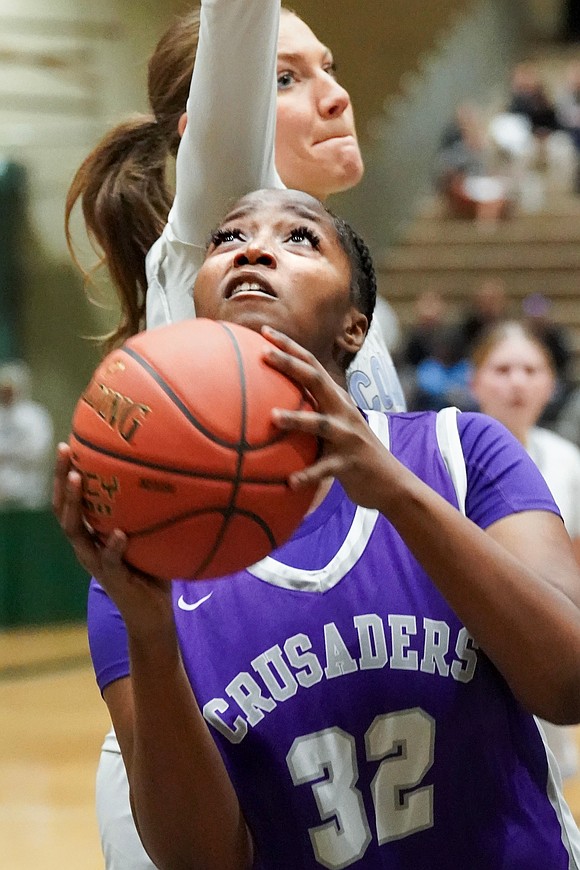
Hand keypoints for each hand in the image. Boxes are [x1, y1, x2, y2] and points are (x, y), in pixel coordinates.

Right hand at [52, 442, 173, 638]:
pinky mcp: (112, 580)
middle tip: (66, 453)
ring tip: (80, 481)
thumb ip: (152, 512)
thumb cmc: (153, 569)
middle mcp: (88, 546)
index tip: (68, 445)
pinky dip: (112, 546)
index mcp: (93, 534)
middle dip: (62, 479)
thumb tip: (176, 473)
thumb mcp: (151, 535)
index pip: (71, 500)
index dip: (65, 475)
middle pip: (63, 509)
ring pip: (75, 532)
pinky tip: (119, 534)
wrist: (153, 614)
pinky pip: (109, 561)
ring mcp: (96, 563)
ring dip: (76, 505)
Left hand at [261, 326, 394, 509]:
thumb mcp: (333, 429)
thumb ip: (309, 415)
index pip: (311, 365)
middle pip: (315, 380)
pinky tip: (289, 482)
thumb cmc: (351, 455)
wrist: (389, 482)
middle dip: (290, 364)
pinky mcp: (349, 464)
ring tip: (272, 417)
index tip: (264, 332)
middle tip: (263, 353)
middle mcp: (343, 412)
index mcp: (336, 400)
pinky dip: (307, 475)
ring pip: (320, 424)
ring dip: (296, 420)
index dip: (289, 347)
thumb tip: (267, 410)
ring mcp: (347, 437)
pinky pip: (324, 470)